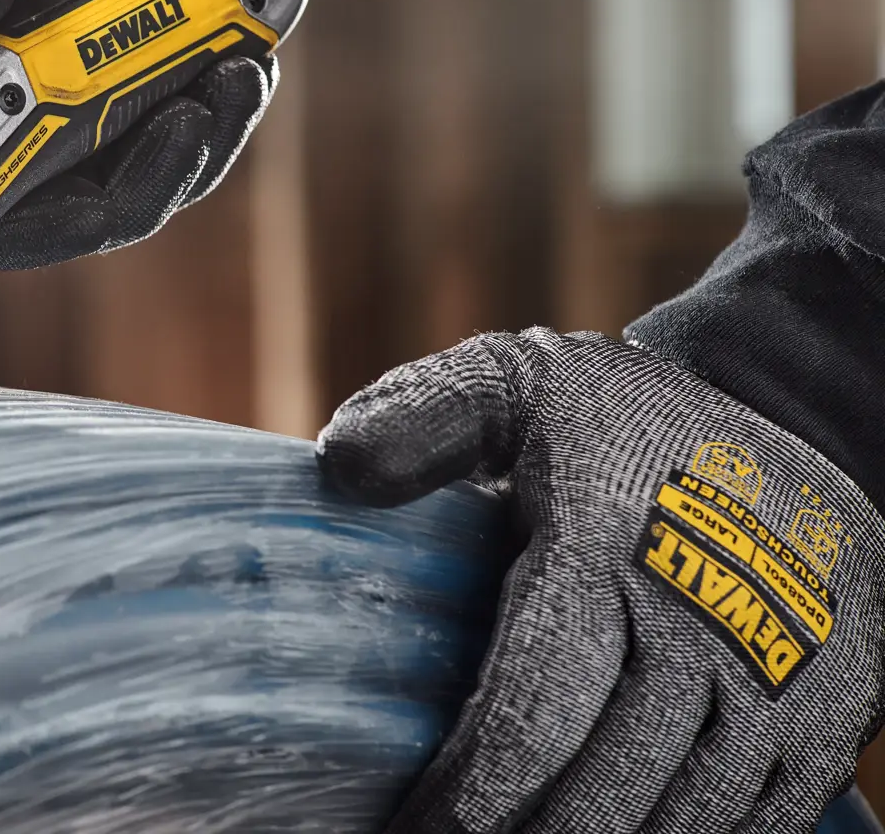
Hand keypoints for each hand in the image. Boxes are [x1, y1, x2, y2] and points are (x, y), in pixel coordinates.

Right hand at [0, 0, 276, 270]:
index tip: (7, 236)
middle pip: (41, 203)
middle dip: (124, 183)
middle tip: (190, 122)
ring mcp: (68, 89)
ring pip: (120, 180)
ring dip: (186, 149)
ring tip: (234, 76)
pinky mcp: (133, 81)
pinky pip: (171, 140)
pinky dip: (213, 114)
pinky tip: (242, 60)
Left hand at [317, 328, 884, 833]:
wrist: (796, 416)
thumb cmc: (620, 416)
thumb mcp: (515, 382)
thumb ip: (426, 420)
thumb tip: (339, 470)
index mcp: (607, 549)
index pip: (531, 712)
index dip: (468, 795)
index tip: (411, 832)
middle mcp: (702, 623)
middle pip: (603, 788)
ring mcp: (781, 678)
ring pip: (683, 818)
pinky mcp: (831, 715)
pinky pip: (762, 820)